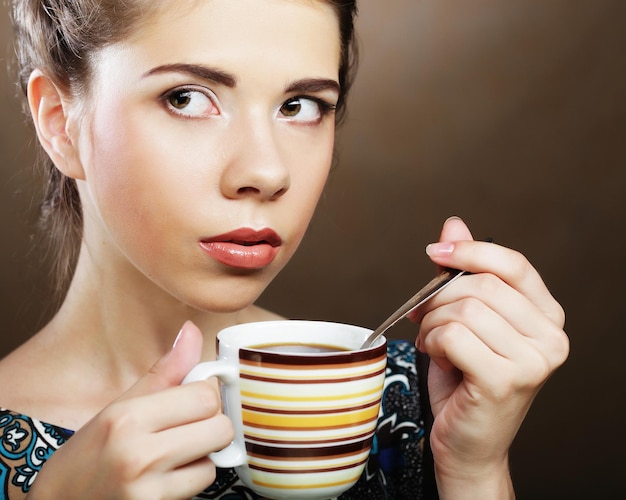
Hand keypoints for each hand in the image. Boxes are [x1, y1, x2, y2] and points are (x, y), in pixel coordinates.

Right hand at [27, 321, 232, 499]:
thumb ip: (165, 371)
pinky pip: (201, 486)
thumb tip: (192, 330)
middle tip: (186, 427)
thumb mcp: (120, 406)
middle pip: (220, 427)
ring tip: (172, 455)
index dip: (206, 394)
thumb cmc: (88, 455)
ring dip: (202, 456)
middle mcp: (138, 454)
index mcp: (128, 418)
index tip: (193, 398)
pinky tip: (167, 477)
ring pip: (214, 459)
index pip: (205, 395)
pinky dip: (192, 480)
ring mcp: (147, 489)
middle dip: (210, 425)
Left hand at [410, 217, 568, 498]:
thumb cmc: (466, 380)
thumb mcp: (465, 318)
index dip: (470, 251)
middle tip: (425, 318)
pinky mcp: (506, 381)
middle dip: (438, 298)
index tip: (436, 252)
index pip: (514, 264)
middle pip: (482, 285)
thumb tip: (454, 224)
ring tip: (433, 343)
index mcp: (547, 317)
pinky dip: (431, 342)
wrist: (468, 442)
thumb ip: (465, 272)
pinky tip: (434, 356)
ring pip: (464, 309)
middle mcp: (551, 338)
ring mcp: (533, 362)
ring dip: (433, 324)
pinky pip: (452, 335)